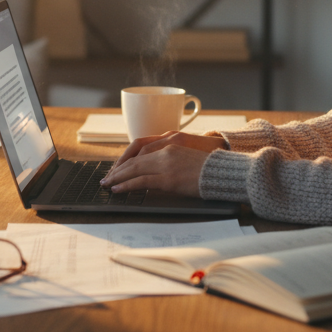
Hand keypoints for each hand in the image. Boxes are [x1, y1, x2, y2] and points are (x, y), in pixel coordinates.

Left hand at [100, 132, 228, 197]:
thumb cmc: (209, 166)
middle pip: (135, 157)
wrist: (224, 171)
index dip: (127, 158)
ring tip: (108, 184)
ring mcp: (166, 164)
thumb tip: (156, 171)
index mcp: (171, 141)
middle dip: (119, 168)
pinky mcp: (168, 179)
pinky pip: (141, 181)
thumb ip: (170, 159)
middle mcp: (166, 150)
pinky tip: (118, 189)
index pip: (141, 148)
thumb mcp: (187, 156)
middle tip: (107, 177)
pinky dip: (127, 185)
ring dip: (119, 177)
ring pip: (135, 168)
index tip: (118, 166)